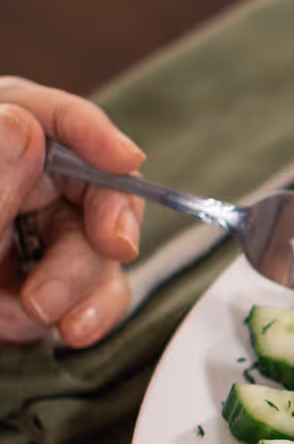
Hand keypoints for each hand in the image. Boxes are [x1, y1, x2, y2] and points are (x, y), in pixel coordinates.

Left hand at [0, 78, 144, 347]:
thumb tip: (21, 125)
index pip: (51, 119)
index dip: (94, 135)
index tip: (125, 161)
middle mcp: (17, 184)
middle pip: (92, 192)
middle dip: (90, 240)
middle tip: (79, 272)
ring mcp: (32, 236)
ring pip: (99, 250)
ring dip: (78, 289)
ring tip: (32, 314)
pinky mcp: (45, 283)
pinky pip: (92, 293)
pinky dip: (79, 313)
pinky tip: (39, 325)